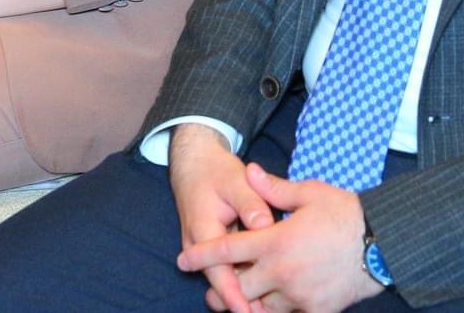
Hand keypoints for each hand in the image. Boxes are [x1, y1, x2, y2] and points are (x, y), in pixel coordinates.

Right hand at [168, 124, 276, 312]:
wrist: (195, 164)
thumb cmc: (216, 172)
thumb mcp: (235, 180)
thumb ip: (251, 203)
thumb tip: (266, 227)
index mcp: (203, 231)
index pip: (218, 271)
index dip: (234, 294)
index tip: (249, 310)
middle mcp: (200, 248)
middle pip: (222, 283)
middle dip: (243, 302)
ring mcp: (207, 252)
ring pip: (227, 280)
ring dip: (246, 294)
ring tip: (269, 310)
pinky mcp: (217, 251)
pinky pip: (231, 271)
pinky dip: (247, 282)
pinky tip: (269, 294)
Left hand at [178, 168, 381, 312]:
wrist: (383, 244)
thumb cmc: (345, 214)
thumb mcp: (308, 193)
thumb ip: (273, 188)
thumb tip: (249, 170)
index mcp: (276, 242)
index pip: (227, 251)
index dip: (202, 256)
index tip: (183, 261)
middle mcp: (283, 273)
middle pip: (240, 288)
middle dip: (223, 289)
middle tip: (211, 290)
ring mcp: (300, 296)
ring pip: (261, 309)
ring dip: (248, 305)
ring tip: (239, 302)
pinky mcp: (318, 310)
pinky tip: (272, 309)